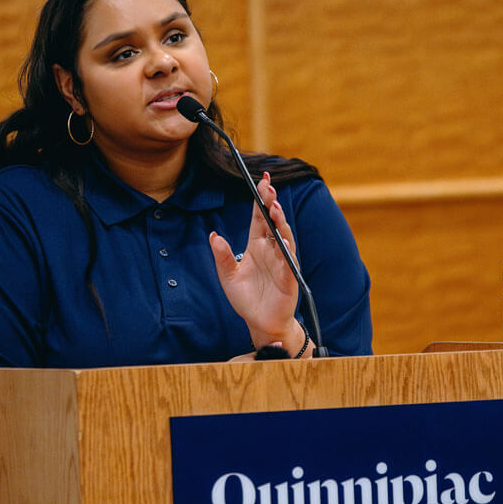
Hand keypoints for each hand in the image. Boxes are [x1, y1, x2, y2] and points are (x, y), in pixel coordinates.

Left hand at [210, 172, 302, 349]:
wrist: (260, 323)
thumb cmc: (246, 298)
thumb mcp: (228, 275)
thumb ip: (222, 256)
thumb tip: (213, 236)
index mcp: (257, 245)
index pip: (259, 217)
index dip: (261, 199)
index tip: (262, 180)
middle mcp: (272, 250)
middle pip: (273, 222)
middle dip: (272, 204)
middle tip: (269, 188)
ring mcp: (282, 263)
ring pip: (283, 237)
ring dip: (280, 223)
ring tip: (275, 208)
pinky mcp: (289, 279)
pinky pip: (288, 263)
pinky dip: (286, 252)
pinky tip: (282, 241)